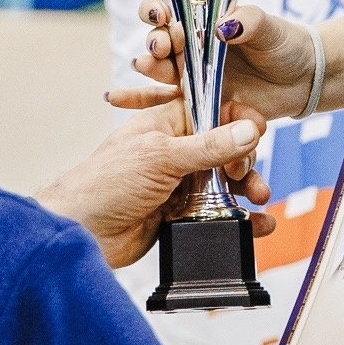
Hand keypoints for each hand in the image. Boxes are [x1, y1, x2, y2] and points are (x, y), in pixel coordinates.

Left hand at [37, 99, 274, 268]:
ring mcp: (179, 184)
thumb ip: (207, 146)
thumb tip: (248, 129)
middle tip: (246, 176)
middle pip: (224, 149)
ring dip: (248, 189)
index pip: (211, 110)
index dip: (237, 118)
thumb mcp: (161, 157)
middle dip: (245, 160)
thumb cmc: (107, 184)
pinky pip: (218, 213)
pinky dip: (240, 218)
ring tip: (262, 201)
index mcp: (166, 124)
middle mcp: (175, 152)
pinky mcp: (181, 215)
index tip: (256, 130)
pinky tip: (258, 225)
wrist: (82, 234)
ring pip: (225, 182)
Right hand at [108, 0, 320, 123]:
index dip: (158, 7)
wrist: (302, 81)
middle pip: (159, 39)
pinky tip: (117, 99)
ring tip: (148, 65)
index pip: (169, 7)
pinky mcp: (198, 102)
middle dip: (154, 39)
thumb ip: (249, 21)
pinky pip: (167, 103)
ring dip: (149, 65)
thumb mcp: (269, 28)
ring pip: (159, 69)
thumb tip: (222, 25)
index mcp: (203, 19)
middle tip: (163, 44)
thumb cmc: (284, 45)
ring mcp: (193, 75)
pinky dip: (140, 101)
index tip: (163, 13)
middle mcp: (191, 45)